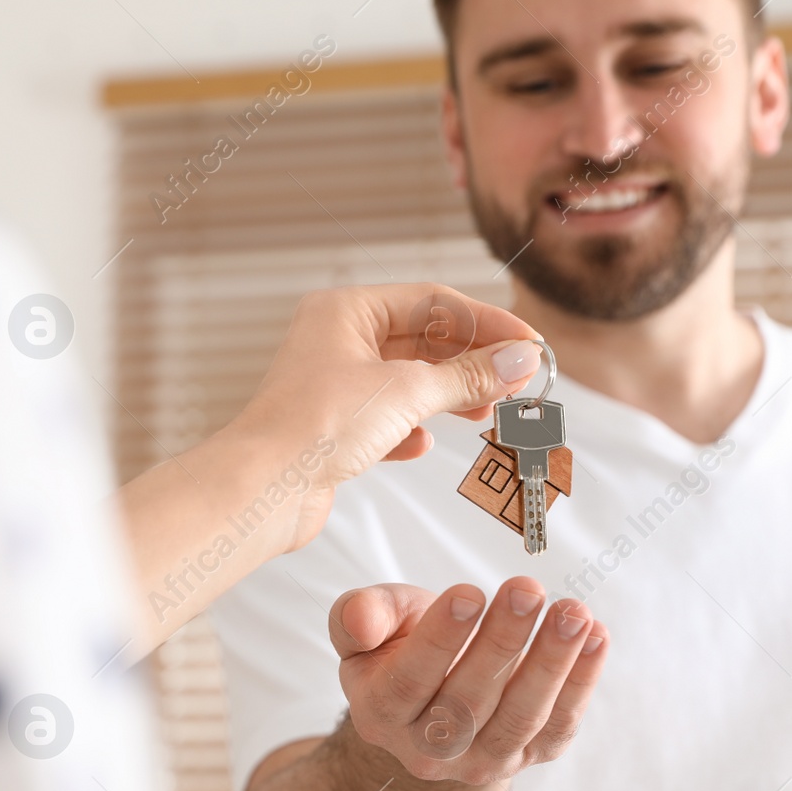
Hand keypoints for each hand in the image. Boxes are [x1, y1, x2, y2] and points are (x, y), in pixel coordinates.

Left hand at [226, 283, 544, 549]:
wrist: (263, 489)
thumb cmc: (314, 427)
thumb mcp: (406, 392)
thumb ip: (468, 376)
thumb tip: (519, 360)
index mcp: (346, 311)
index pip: (433, 301)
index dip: (486, 323)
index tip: (529, 345)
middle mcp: (336, 341)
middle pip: (422, 339)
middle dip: (470, 362)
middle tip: (515, 382)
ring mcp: (333, 385)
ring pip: (406, 381)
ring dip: (447, 396)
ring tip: (484, 413)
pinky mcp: (331, 428)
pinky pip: (385, 419)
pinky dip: (409, 429)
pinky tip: (421, 443)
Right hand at [329, 579, 606, 784]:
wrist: (433, 702)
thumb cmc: (400, 647)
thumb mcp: (369, 626)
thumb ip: (359, 616)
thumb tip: (360, 619)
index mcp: (381, 714)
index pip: (409, 681)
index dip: (440, 639)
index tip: (469, 592)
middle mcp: (429, 750)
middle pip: (469, 701)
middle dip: (503, 642)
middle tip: (527, 589)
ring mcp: (482, 760)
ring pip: (520, 718)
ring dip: (552, 664)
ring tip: (573, 613)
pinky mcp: (527, 755)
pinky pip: (558, 726)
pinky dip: (581, 683)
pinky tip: (595, 636)